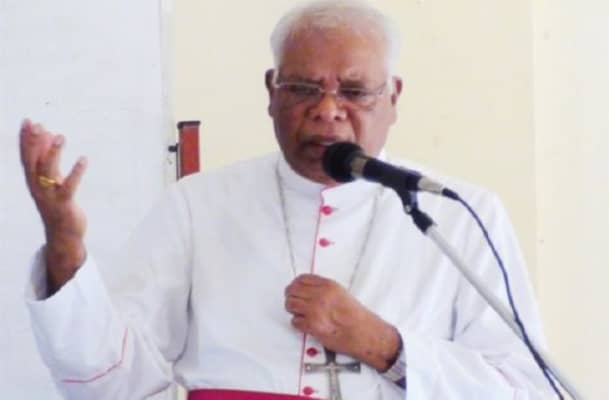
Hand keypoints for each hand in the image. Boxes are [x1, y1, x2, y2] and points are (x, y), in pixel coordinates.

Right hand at [19, 119, 87, 292]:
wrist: (62, 234)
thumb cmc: (57, 204)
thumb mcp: (51, 180)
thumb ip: (49, 159)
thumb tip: (50, 134)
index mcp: (33, 181)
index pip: (26, 156)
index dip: (25, 139)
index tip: (28, 121)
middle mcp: (37, 187)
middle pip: (32, 162)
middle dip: (34, 143)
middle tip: (38, 125)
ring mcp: (49, 196)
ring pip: (48, 172)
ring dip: (53, 153)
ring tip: (61, 136)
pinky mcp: (64, 204)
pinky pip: (69, 186)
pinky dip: (76, 172)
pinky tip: (84, 159)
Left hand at [284, 274, 399, 370]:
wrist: (364, 334)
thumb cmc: (357, 317)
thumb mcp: (342, 293)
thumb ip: (324, 290)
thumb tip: (308, 290)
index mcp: (328, 286)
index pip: (302, 279)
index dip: (295, 284)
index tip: (294, 288)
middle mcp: (320, 296)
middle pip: (292, 291)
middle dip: (291, 296)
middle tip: (293, 302)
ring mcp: (314, 311)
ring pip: (290, 305)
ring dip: (292, 309)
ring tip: (299, 313)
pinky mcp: (312, 326)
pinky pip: (295, 321)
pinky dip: (297, 323)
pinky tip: (304, 324)